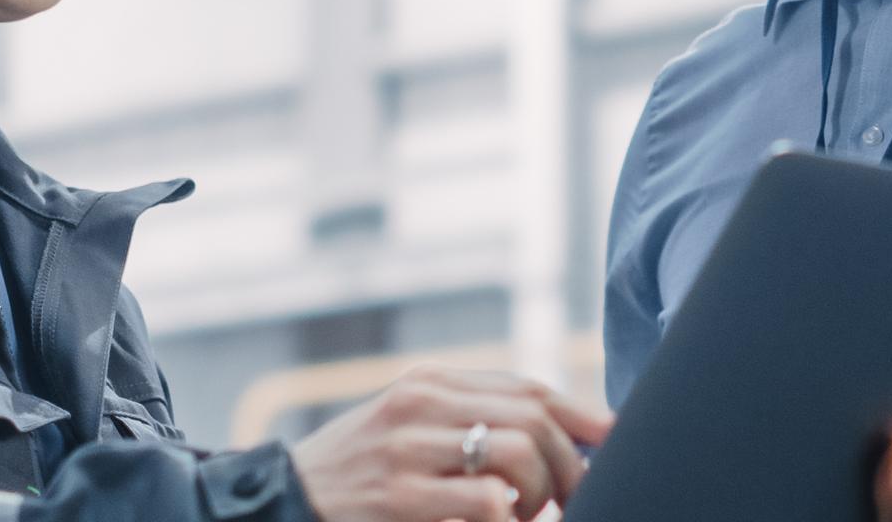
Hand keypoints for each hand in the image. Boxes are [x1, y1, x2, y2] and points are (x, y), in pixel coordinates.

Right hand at [290, 365, 614, 521]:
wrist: (279, 503)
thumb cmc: (359, 473)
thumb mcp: (409, 427)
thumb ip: (473, 420)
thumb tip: (565, 433)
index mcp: (430, 383)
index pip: (529, 388)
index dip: (582, 416)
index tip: (612, 440)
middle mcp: (422, 406)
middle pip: (535, 418)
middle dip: (570, 464)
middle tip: (567, 499)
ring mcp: (409, 451)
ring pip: (520, 455)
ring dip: (540, 494)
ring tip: (525, 516)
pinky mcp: (402, 499)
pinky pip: (487, 504)